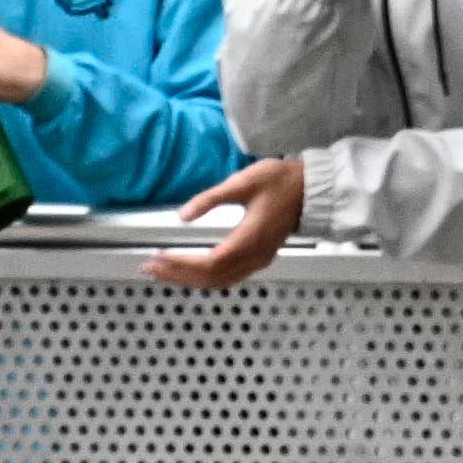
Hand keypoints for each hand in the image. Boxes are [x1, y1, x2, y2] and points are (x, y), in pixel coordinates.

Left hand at [146, 158, 305, 290]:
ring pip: (220, 281)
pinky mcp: (261, 258)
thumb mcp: (245, 181)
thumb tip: (182, 216)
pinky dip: (207, 279)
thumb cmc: (281, 181)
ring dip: (190, 280)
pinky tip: (193, 272)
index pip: (209, 262)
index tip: (157, 258)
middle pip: (211, 277)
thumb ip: (212, 198)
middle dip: (178, 275)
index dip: (181, 264)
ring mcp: (259, 260)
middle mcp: (253, 256)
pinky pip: (229, 277)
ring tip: (165, 273)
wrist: (313, 190)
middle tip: (149, 269)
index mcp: (249, 239)